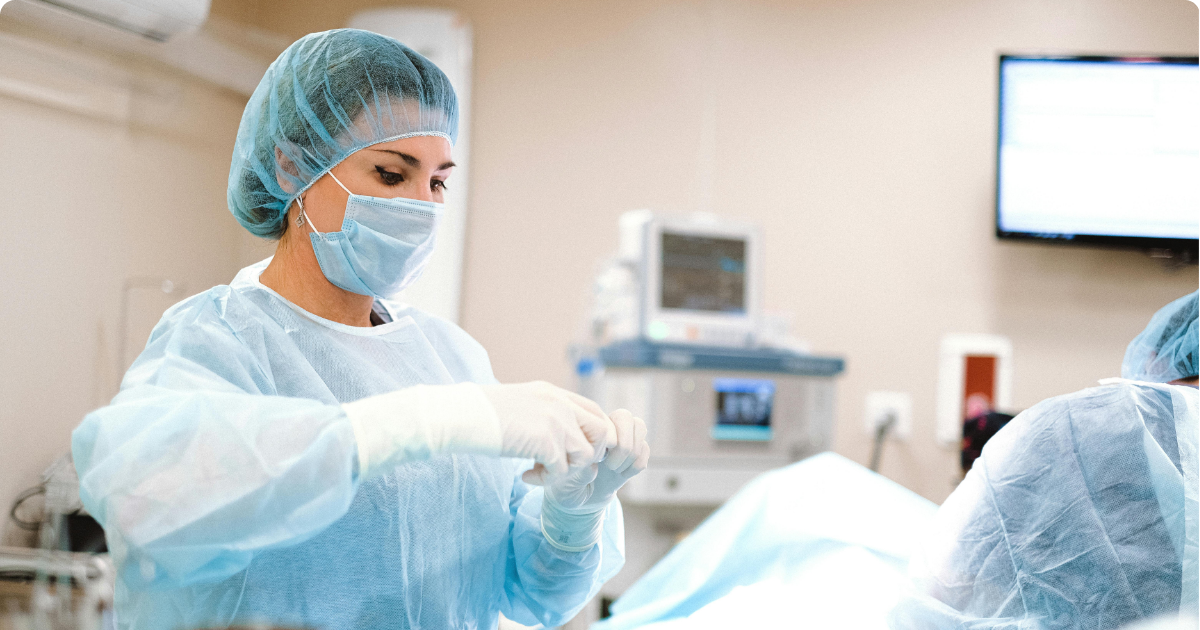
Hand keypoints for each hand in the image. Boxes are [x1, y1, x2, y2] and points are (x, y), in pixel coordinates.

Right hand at [480, 382, 616, 483]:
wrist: (464, 415)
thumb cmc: (483, 414)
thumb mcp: (522, 403)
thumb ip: (544, 412)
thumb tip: (558, 435)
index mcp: (555, 393)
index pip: (595, 411)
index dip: (592, 434)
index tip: (572, 450)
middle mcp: (561, 404)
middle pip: (602, 432)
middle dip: (589, 453)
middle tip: (565, 463)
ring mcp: (556, 421)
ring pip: (586, 455)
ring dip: (566, 469)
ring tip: (540, 471)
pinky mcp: (546, 441)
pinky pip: (561, 471)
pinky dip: (544, 479)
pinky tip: (526, 475)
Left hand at [545, 409, 649, 511]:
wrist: (582, 500)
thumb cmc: (568, 487)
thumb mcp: (566, 483)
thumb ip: (579, 473)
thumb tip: (595, 465)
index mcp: (586, 429)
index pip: (605, 419)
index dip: (607, 440)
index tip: (598, 461)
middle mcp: (605, 429)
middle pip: (626, 417)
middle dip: (624, 445)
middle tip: (610, 466)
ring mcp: (622, 439)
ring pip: (640, 427)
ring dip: (632, 454)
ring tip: (616, 470)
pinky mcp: (634, 453)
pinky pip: (646, 450)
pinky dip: (636, 465)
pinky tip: (622, 475)